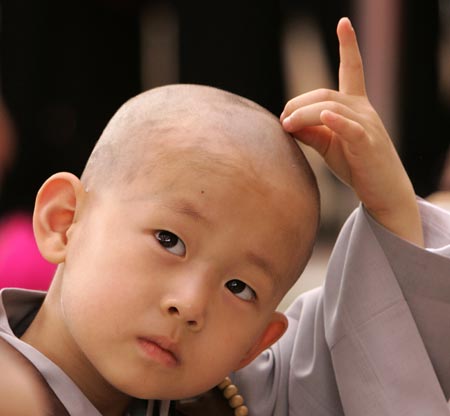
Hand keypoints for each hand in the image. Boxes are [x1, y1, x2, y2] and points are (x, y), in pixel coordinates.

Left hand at [280, 17, 422, 245]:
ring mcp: (367, 125)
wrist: (382, 191)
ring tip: (287, 126)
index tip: (344, 23)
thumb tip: (285, 123)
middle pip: (324, 94)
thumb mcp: (328, 146)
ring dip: (303, 114)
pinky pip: (350, 127)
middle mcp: (363, 109)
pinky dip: (336, 121)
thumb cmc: (355, 165)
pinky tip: (324, 117)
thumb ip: (310, 132)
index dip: (348, 46)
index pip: (352, 70)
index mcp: (355, 106)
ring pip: (329, 107)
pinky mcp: (367, 144)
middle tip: (282, 121)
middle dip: (297, 104)